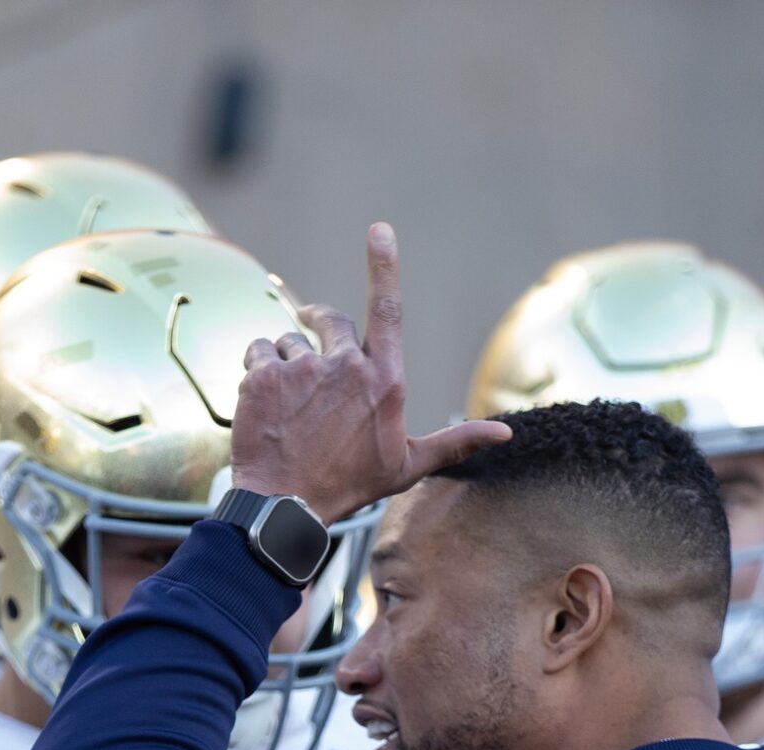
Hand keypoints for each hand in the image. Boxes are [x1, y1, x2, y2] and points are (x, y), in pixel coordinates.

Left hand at [229, 221, 510, 523]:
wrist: (286, 506)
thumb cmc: (349, 486)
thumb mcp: (407, 465)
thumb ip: (455, 441)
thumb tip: (506, 433)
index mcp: (385, 379)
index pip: (387, 308)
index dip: (384, 265)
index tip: (379, 230)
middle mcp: (346, 365)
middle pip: (331, 321)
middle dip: (320, 322)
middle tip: (312, 334)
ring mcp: (303, 367)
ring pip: (289, 342)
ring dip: (287, 363)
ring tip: (288, 407)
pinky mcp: (263, 373)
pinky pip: (258, 350)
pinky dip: (256, 370)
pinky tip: (263, 405)